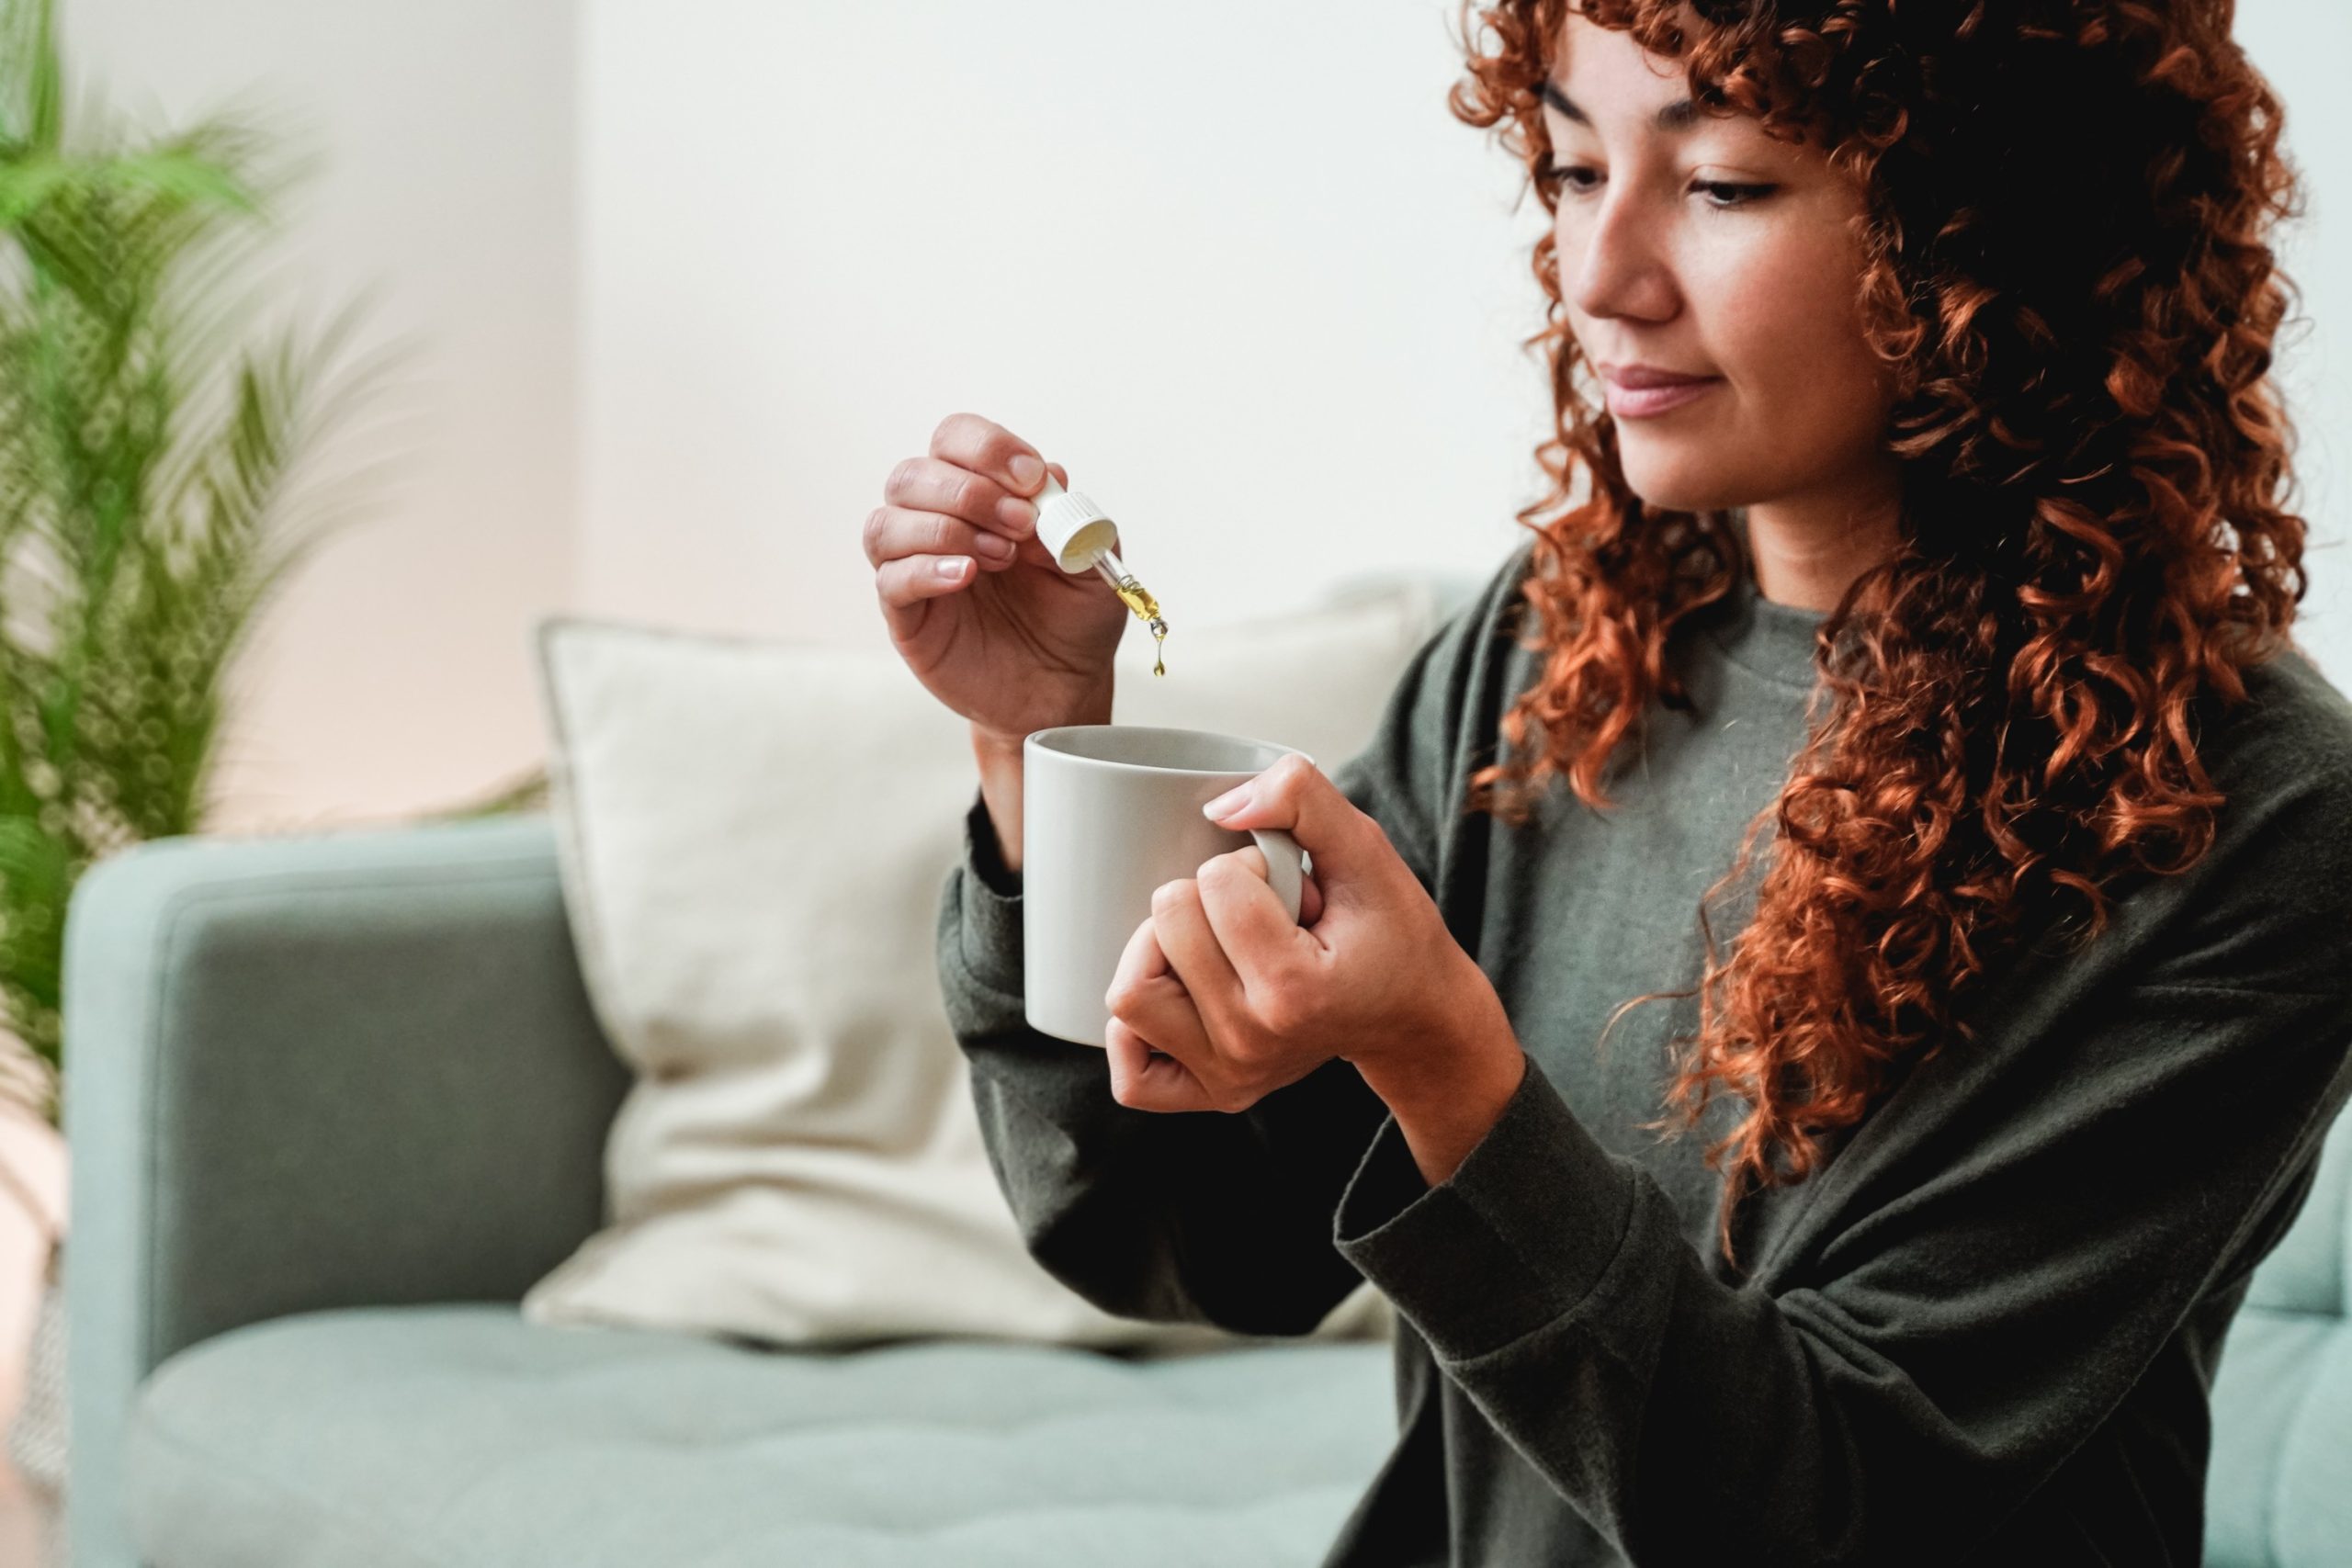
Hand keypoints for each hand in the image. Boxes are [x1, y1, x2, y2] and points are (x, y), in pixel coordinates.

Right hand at [865, 412, 1128, 744]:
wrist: (1064, 689)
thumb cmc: (1073, 619)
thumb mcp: (1093, 563)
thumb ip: (1074, 517)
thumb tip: (1050, 474)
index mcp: (981, 496)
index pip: (954, 440)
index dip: (987, 448)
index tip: (1032, 479)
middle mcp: (938, 523)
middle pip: (912, 475)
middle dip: (969, 492)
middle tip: (1020, 525)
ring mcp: (915, 569)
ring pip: (886, 522)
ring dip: (946, 528)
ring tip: (1001, 557)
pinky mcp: (907, 616)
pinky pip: (890, 579)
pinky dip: (925, 569)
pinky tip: (966, 576)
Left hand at [1101, 753, 1511, 1114]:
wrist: (1415, 1017)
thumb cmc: (1390, 933)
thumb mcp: (1365, 849)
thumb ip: (1302, 800)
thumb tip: (1220, 806)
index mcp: (1294, 989)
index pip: (1216, 884)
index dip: (1249, 867)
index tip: (1291, 891)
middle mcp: (1254, 1042)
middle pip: (1165, 927)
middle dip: (1206, 899)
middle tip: (1259, 919)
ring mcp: (1230, 1075)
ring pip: (1130, 995)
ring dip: (1158, 951)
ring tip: (1214, 949)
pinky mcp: (1212, 1093)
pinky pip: (1130, 1073)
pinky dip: (1134, 1030)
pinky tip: (1177, 995)